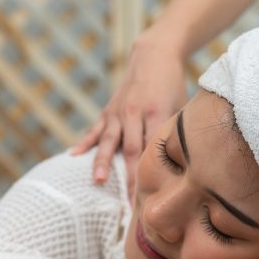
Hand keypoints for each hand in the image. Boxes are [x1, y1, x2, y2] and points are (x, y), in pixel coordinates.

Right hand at [70, 34, 187, 199]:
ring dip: (102, 161)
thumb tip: (186, 163)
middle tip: (129, 203)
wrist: (153, 55)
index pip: (153, 150)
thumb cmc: (173, 85)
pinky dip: (84, 143)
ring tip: (97, 180)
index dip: (151, 174)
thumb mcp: (181, 105)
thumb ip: (176, 131)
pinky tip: (73, 156)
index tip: (153, 196)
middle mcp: (134, 113)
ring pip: (109, 141)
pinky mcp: (108, 110)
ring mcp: (118, 112)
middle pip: (130, 150)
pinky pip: (95, 129)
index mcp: (156, 113)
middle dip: (129, 178)